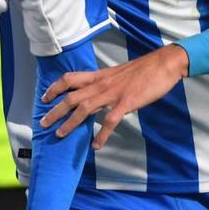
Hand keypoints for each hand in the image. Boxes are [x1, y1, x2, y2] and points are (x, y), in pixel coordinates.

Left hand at [40, 44, 189, 149]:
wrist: (165, 63)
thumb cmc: (144, 69)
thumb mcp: (119, 73)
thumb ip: (106, 82)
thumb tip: (98, 92)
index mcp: (100, 75)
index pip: (70, 78)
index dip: (55, 87)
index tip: (45, 97)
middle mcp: (102, 84)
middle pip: (71, 96)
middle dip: (55, 110)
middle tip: (43, 122)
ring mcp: (113, 93)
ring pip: (84, 108)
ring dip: (70, 123)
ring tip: (60, 135)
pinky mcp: (126, 102)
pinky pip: (110, 121)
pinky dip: (102, 135)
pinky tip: (96, 146)